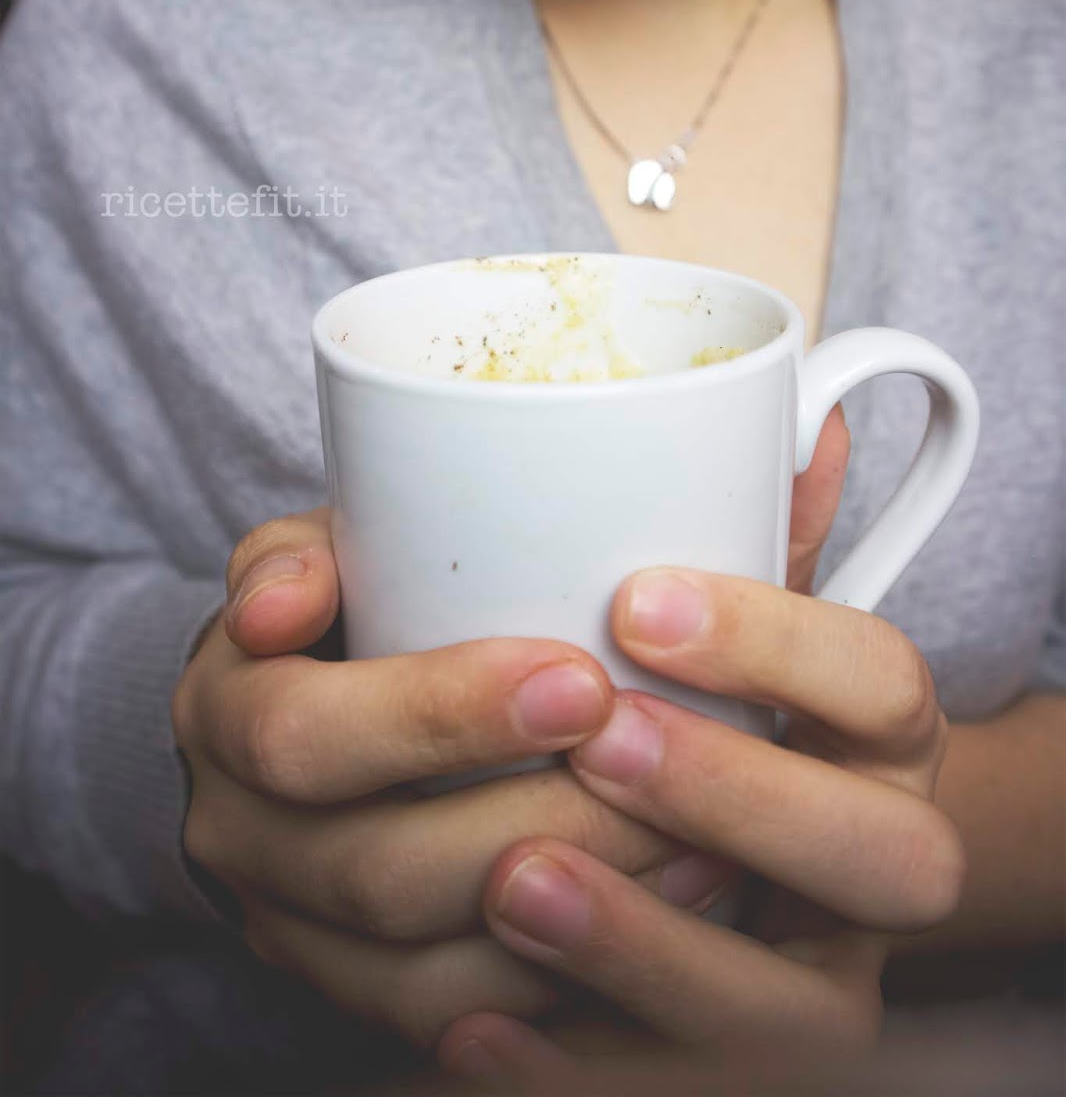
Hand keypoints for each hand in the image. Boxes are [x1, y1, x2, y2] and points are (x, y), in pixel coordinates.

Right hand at [172, 509, 702, 1047]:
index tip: (580, 680)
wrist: (296, 716)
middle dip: (531, 819)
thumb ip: (312, 552)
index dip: (437, 716)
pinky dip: (564, 977)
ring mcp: (294, 931)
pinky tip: (661, 910)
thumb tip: (285, 600)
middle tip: (653, 765)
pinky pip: (457, 1022)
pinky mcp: (358, 992)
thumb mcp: (319, 551)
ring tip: (691, 837)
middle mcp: (239, 837)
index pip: (307, 735)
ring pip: (424, 970)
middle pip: (376, 870)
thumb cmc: (344, 609)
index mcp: (225, 716)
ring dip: (569, 908)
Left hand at [438, 410, 965, 1086]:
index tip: (637, 598)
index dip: (779, 642)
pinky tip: (470, 1030)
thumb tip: (792, 416)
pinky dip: (577, 1071)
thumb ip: (732, 519)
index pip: (885, 681)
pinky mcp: (735, 1063)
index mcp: (878, 738)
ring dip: (651, 950)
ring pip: (790, 1016)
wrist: (715, 856)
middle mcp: (877, 862)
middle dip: (740, 795)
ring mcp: (817, 979)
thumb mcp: (703, 607)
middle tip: (594, 735)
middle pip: (891, 858)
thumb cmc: (686, 698)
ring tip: (513, 880)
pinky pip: (681, 1096)